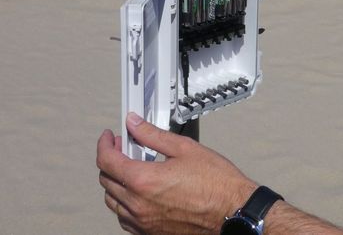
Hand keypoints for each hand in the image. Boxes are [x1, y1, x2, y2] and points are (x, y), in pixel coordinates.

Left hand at [97, 112, 256, 234]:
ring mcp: (142, 221)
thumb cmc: (216, 183)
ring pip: (112, 202)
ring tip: (132, 169)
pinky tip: (139, 193)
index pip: (107, 160)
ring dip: (116, 182)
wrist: (232, 210)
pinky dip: (124, 203)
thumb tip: (135, 124)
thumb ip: (153, 135)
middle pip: (106, 180)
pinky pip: (124, 218)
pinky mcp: (149, 233)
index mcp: (144, 180)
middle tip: (123, 148)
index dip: (104, 144)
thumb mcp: (185, 148)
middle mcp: (138, 204)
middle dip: (110, 161)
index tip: (109, 137)